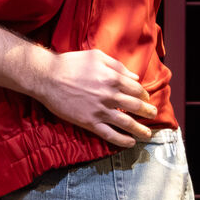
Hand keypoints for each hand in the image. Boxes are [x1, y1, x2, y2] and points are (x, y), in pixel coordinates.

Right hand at [35, 49, 155, 146]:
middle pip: (136, 106)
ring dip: (140, 130)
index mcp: (112, 78)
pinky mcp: (89, 122)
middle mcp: (109, 95)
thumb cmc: (70, 63)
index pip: (136, 89)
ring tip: (147, 135)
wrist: (47, 77)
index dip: (144, 94)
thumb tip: (134, 77)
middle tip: (153, 115)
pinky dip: (122, 140)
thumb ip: (117, 65)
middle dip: (148, 112)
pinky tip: (130, 142)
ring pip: (127, 123)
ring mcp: (99, 110)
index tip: (145, 98)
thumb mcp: (95, 56)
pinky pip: (110, 134)